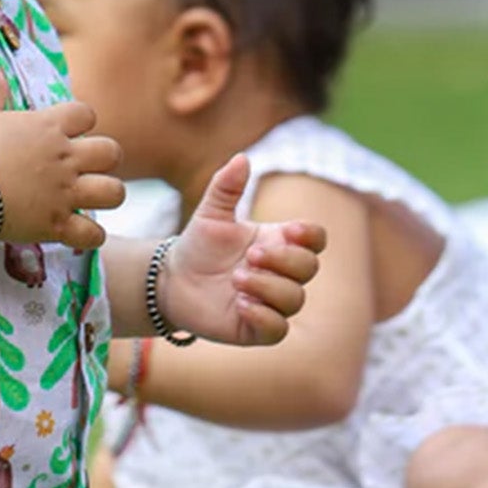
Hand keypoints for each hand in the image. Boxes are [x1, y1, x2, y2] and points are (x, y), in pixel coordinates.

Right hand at [0, 76, 123, 249]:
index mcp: (50, 128)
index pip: (86, 113)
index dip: (83, 121)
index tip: (70, 130)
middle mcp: (66, 158)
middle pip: (111, 152)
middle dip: (106, 159)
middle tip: (89, 166)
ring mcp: (65, 192)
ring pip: (113, 192)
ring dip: (107, 195)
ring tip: (93, 198)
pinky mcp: (58, 223)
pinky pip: (92, 234)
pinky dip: (92, 236)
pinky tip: (81, 232)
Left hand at [158, 154, 324, 346]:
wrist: (172, 281)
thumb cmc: (198, 245)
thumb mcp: (210, 213)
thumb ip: (226, 187)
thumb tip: (241, 158)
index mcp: (277, 242)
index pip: (315, 239)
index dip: (310, 236)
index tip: (288, 230)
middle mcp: (280, 273)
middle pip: (309, 268)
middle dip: (284, 260)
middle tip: (250, 255)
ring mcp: (271, 302)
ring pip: (295, 299)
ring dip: (269, 287)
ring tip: (236, 279)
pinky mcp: (256, 328)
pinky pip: (278, 330)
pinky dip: (264, 317)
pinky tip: (240, 304)